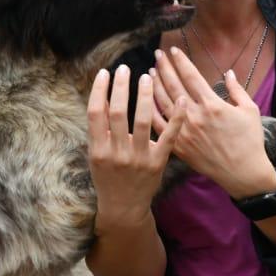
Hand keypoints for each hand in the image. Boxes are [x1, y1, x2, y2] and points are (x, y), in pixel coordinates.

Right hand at [86, 65, 182, 227]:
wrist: (124, 207)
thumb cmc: (108, 178)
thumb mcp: (97, 155)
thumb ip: (100, 130)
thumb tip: (103, 96)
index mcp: (99, 149)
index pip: (96, 113)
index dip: (99, 90)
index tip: (105, 73)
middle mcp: (117, 152)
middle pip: (118, 112)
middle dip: (121, 87)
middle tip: (125, 69)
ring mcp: (139, 158)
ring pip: (143, 120)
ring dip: (145, 96)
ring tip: (146, 76)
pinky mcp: (158, 162)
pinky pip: (168, 136)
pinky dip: (176, 117)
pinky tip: (180, 99)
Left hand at [151, 48, 275, 198]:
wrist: (243, 173)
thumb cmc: (250, 141)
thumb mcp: (250, 110)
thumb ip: (236, 89)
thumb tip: (228, 72)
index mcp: (213, 105)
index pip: (191, 76)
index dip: (180, 61)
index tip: (172, 50)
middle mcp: (195, 116)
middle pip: (174, 85)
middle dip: (164, 67)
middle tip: (157, 55)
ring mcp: (185, 132)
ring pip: (163, 103)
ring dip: (155, 85)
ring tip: (150, 72)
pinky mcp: (179, 147)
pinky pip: (160, 126)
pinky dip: (152, 111)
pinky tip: (148, 100)